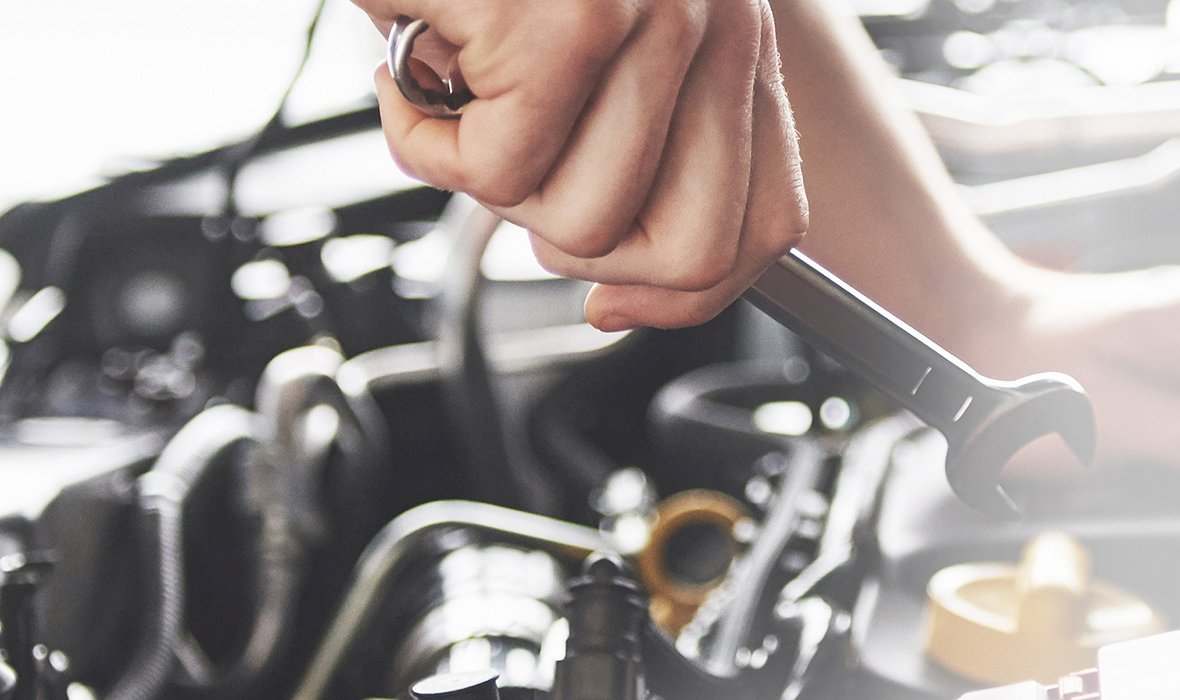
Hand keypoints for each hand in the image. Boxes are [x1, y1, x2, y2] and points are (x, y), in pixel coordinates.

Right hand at [355, 0, 807, 330]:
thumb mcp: (586, 45)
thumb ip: (636, 147)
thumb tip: (618, 294)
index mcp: (731, 29)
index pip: (768, 219)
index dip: (690, 293)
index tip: (618, 301)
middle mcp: (715, 19)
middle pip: (686, 249)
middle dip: (576, 244)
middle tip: (511, 165)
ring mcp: (651, 20)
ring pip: (580, 222)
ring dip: (483, 177)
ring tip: (458, 91)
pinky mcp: (567, 27)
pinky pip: (495, 174)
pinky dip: (420, 138)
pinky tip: (410, 68)